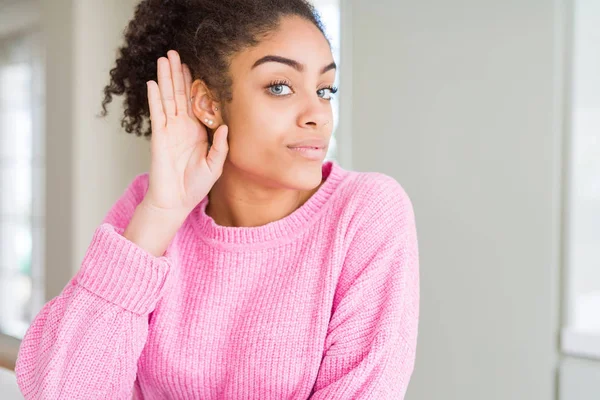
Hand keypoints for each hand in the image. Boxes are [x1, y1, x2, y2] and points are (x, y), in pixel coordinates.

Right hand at [144, 50, 228, 216]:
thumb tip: (226, 126)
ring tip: (163, 59)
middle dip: (177, 72)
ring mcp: (169, 130)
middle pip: (180, 94)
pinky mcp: (159, 137)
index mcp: (197, 131)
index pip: (196, 102)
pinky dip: (155, 98)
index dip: (195, 84)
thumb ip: (220, 146)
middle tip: (175, 52)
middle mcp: (182, 127)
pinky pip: (157, 114)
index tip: (195, 66)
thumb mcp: (215, 165)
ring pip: (168, 98)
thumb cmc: (195, 186)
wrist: (176, 201)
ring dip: (165, 78)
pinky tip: (153, 83)